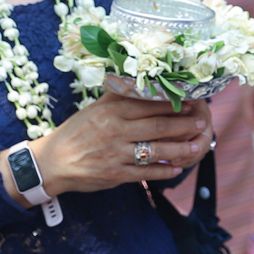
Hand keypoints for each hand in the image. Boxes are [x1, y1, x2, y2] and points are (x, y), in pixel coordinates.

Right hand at [8, 94, 211, 198]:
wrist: (52, 162)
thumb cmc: (76, 132)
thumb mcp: (95, 108)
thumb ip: (118, 96)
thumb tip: (139, 79)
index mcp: (113, 110)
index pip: (150, 104)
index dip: (174, 103)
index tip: (193, 101)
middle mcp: (117, 130)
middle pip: (158, 126)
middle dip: (184, 124)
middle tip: (201, 122)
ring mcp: (117, 153)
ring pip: (156, 150)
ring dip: (180, 148)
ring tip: (197, 146)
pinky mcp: (115, 174)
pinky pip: (145, 172)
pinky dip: (163, 171)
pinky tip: (177, 168)